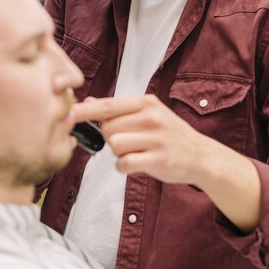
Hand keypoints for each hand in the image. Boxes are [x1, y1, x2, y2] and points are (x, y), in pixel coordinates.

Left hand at [73, 94, 207, 184]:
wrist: (201, 156)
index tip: (67, 113)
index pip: (107, 105)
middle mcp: (151, 117)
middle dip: (111, 139)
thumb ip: (119, 109)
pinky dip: (124, 167)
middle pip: (107, 128)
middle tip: (130, 143)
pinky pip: (124, 163)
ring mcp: (156, 138)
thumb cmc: (169, 135)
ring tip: (136, 153)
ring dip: (119, 153)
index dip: (84, 111)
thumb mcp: (149, 113)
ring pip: (114, 145)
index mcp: (146, 103)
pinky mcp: (158, 159)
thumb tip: (88, 102)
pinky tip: (138, 164)